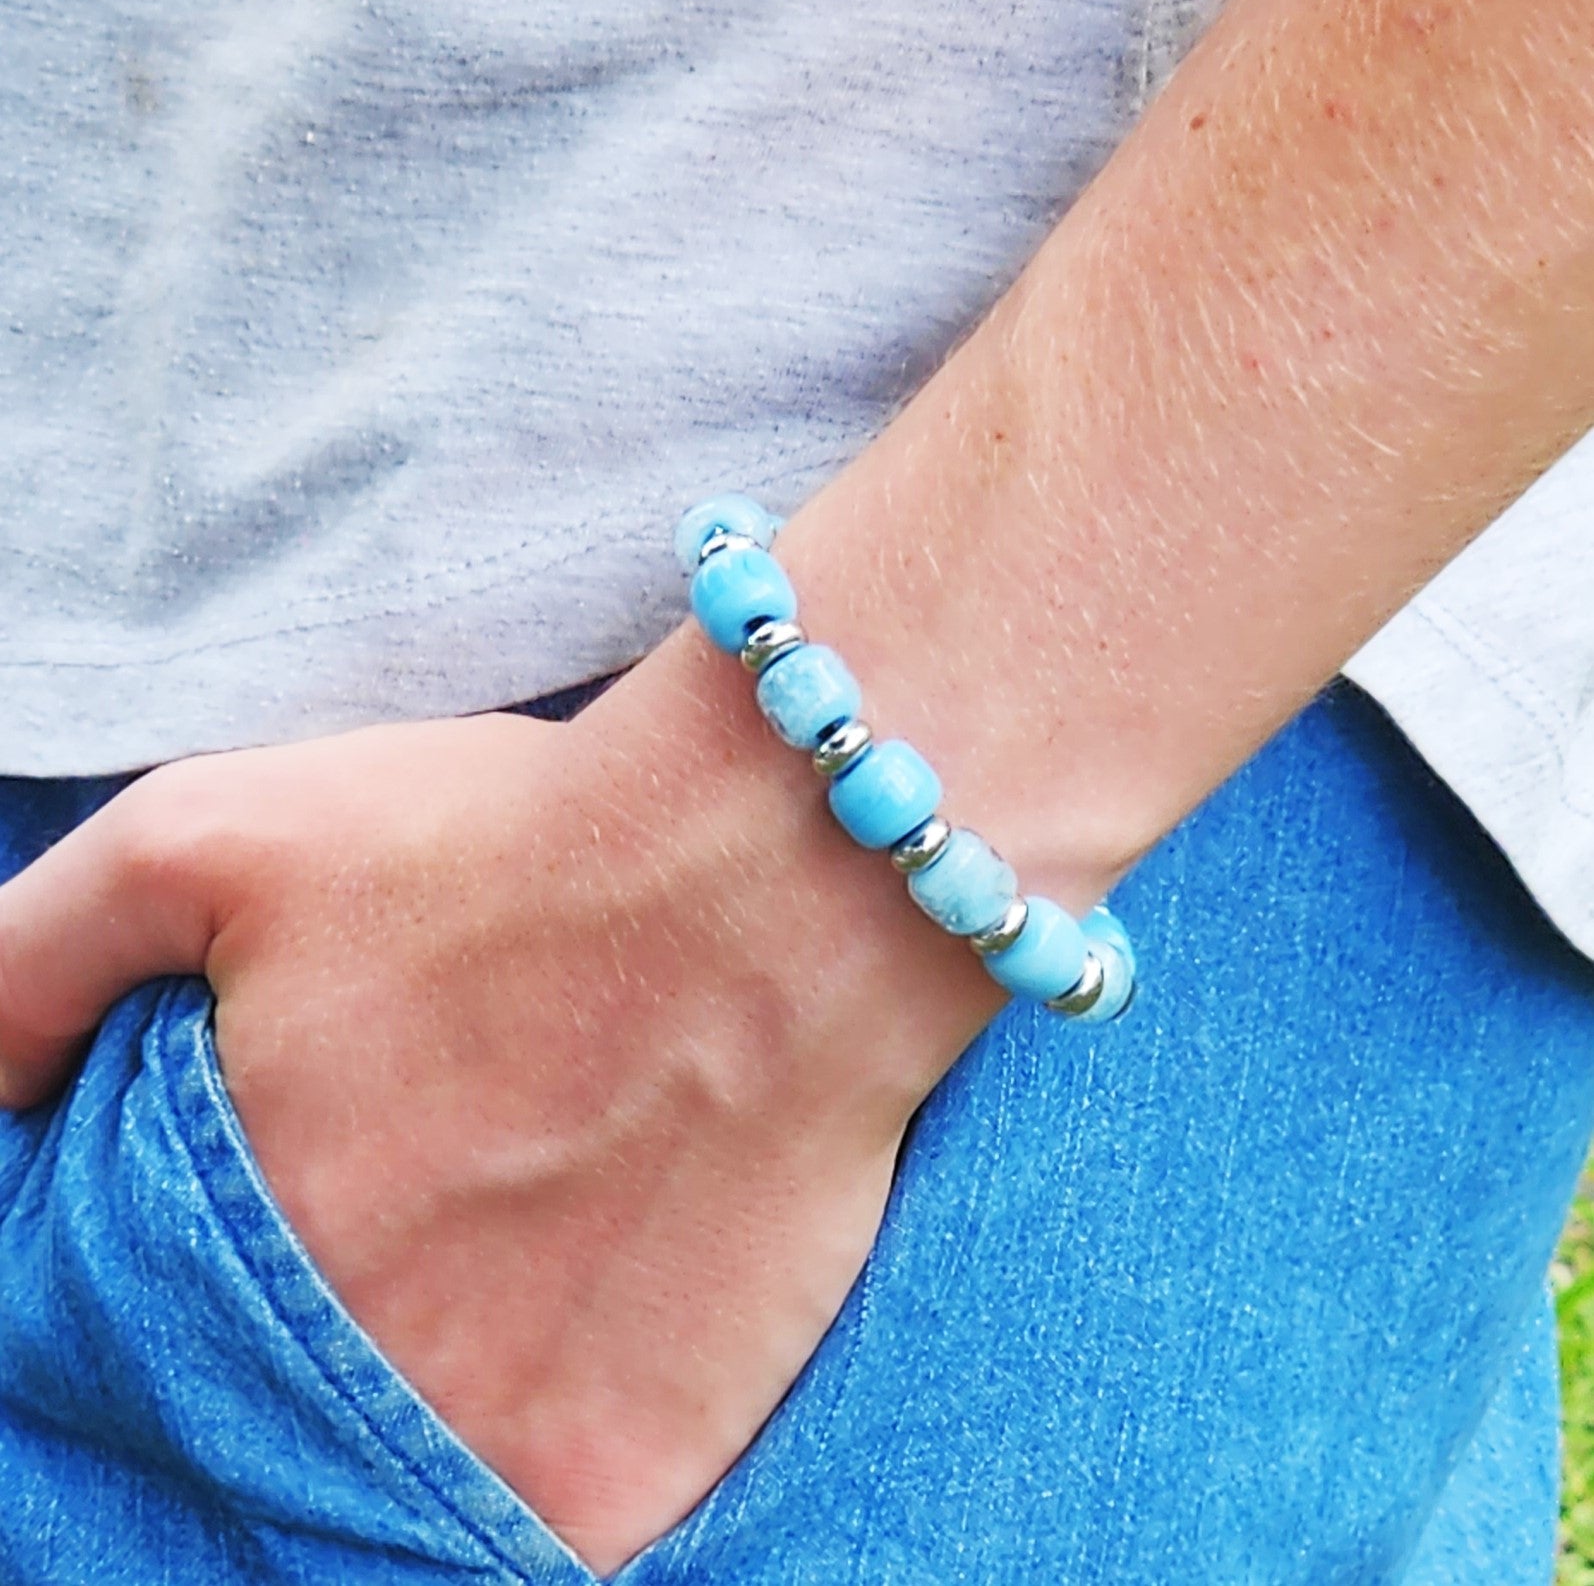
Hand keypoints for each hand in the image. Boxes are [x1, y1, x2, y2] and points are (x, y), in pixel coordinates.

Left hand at [0, 707, 920, 1574]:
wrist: (776, 873)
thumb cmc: (501, 844)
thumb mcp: (209, 840)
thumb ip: (31, 968)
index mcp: (219, 1252)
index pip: (118, 1355)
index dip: (185, 1294)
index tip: (282, 1218)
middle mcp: (337, 1388)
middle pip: (260, 1424)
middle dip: (316, 1334)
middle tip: (416, 1224)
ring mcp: (491, 1459)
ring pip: (391, 1487)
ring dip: (423, 1400)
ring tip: (503, 1268)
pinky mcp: (625, 1487)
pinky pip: (531, 1538)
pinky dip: (528, 1463)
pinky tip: (578, 1332)